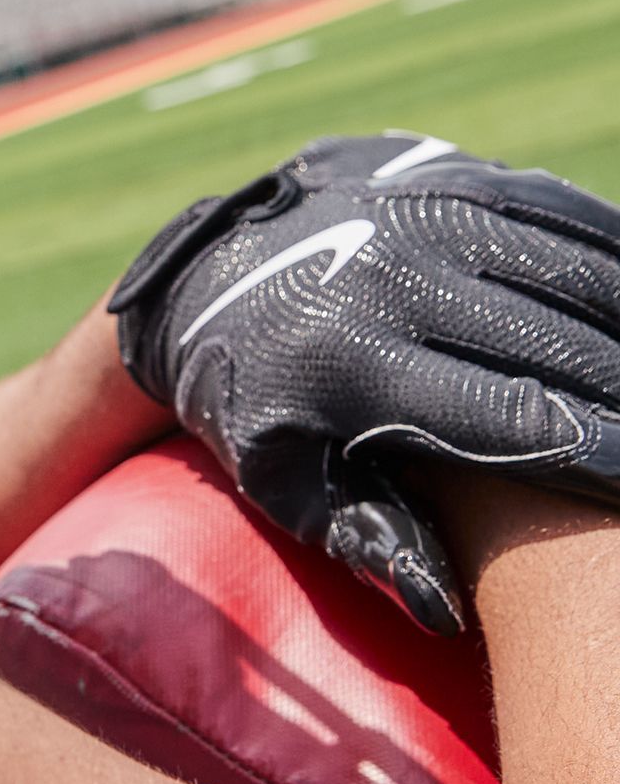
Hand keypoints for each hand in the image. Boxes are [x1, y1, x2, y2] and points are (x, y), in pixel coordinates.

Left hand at [108, 132, 619, 632]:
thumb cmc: (256, 405)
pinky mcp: (442, 173)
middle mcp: (390, 279)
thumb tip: (446, 610)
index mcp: (351, 366)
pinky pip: (557, 212)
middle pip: (560, 344)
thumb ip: (365, 535)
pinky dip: (610, 257)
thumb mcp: (282, 479)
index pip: (514, 420)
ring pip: (572, 270)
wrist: (203, 278)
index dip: (598, 457)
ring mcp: (419, 215)